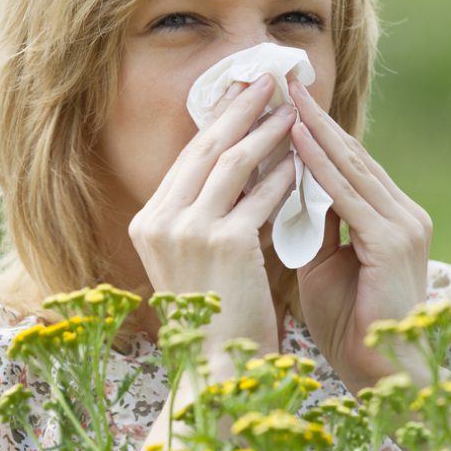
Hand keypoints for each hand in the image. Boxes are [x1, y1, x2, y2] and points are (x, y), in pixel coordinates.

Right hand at [128, 74, 297, 357]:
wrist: (214, 370)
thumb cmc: (213, 319)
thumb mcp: (197, 260)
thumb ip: (209, 216)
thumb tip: (244, 169)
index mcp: (148, 223)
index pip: (188, 158)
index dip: (217, 121)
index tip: (241, 95)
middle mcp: (159, 221)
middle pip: (206, 147)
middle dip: (240, 108)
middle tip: (267, 80)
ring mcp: (188, 230)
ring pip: (233, 162)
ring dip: (266, 131)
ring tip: (293, 110)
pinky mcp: (223, 242)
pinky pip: (260, 195)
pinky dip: (283, 175)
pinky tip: (301, 160)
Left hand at [287, 79, 433, 392]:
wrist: (382, 375)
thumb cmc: (349, 326)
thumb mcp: (325, 266)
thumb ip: (314, 227)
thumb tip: (286, 193)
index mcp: (391, 219)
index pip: (350, 166)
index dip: (317, 133)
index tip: (285, 103)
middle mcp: (404, 214)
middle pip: (353, 155)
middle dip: (315, 118)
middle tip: (284, 81)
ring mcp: (403, 225)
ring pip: (351, 167)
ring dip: (315, 131)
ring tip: (286, 97)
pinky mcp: (392, 241)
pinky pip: (349, 196)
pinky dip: (321, 167)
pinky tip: (297, 141)